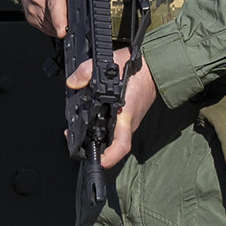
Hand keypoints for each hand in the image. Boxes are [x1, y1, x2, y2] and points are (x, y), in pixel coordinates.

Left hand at [65, 48, 161, 169]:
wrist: (153, 68)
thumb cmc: (136, 70)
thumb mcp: (109, 65)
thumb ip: (88, 72)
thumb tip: (72, 82)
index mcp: (125, 115)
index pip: (121, 145)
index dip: (109, 158)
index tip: (97, 160)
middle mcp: (127, 123)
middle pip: (112, 145)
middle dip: (93, 148)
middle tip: (72, 140)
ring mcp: (128, 121)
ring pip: (111, 137)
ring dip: (95, 138)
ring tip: (75, 129)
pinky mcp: (126, 116)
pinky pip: (113, 127)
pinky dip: (100, 127)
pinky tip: (88, 118)